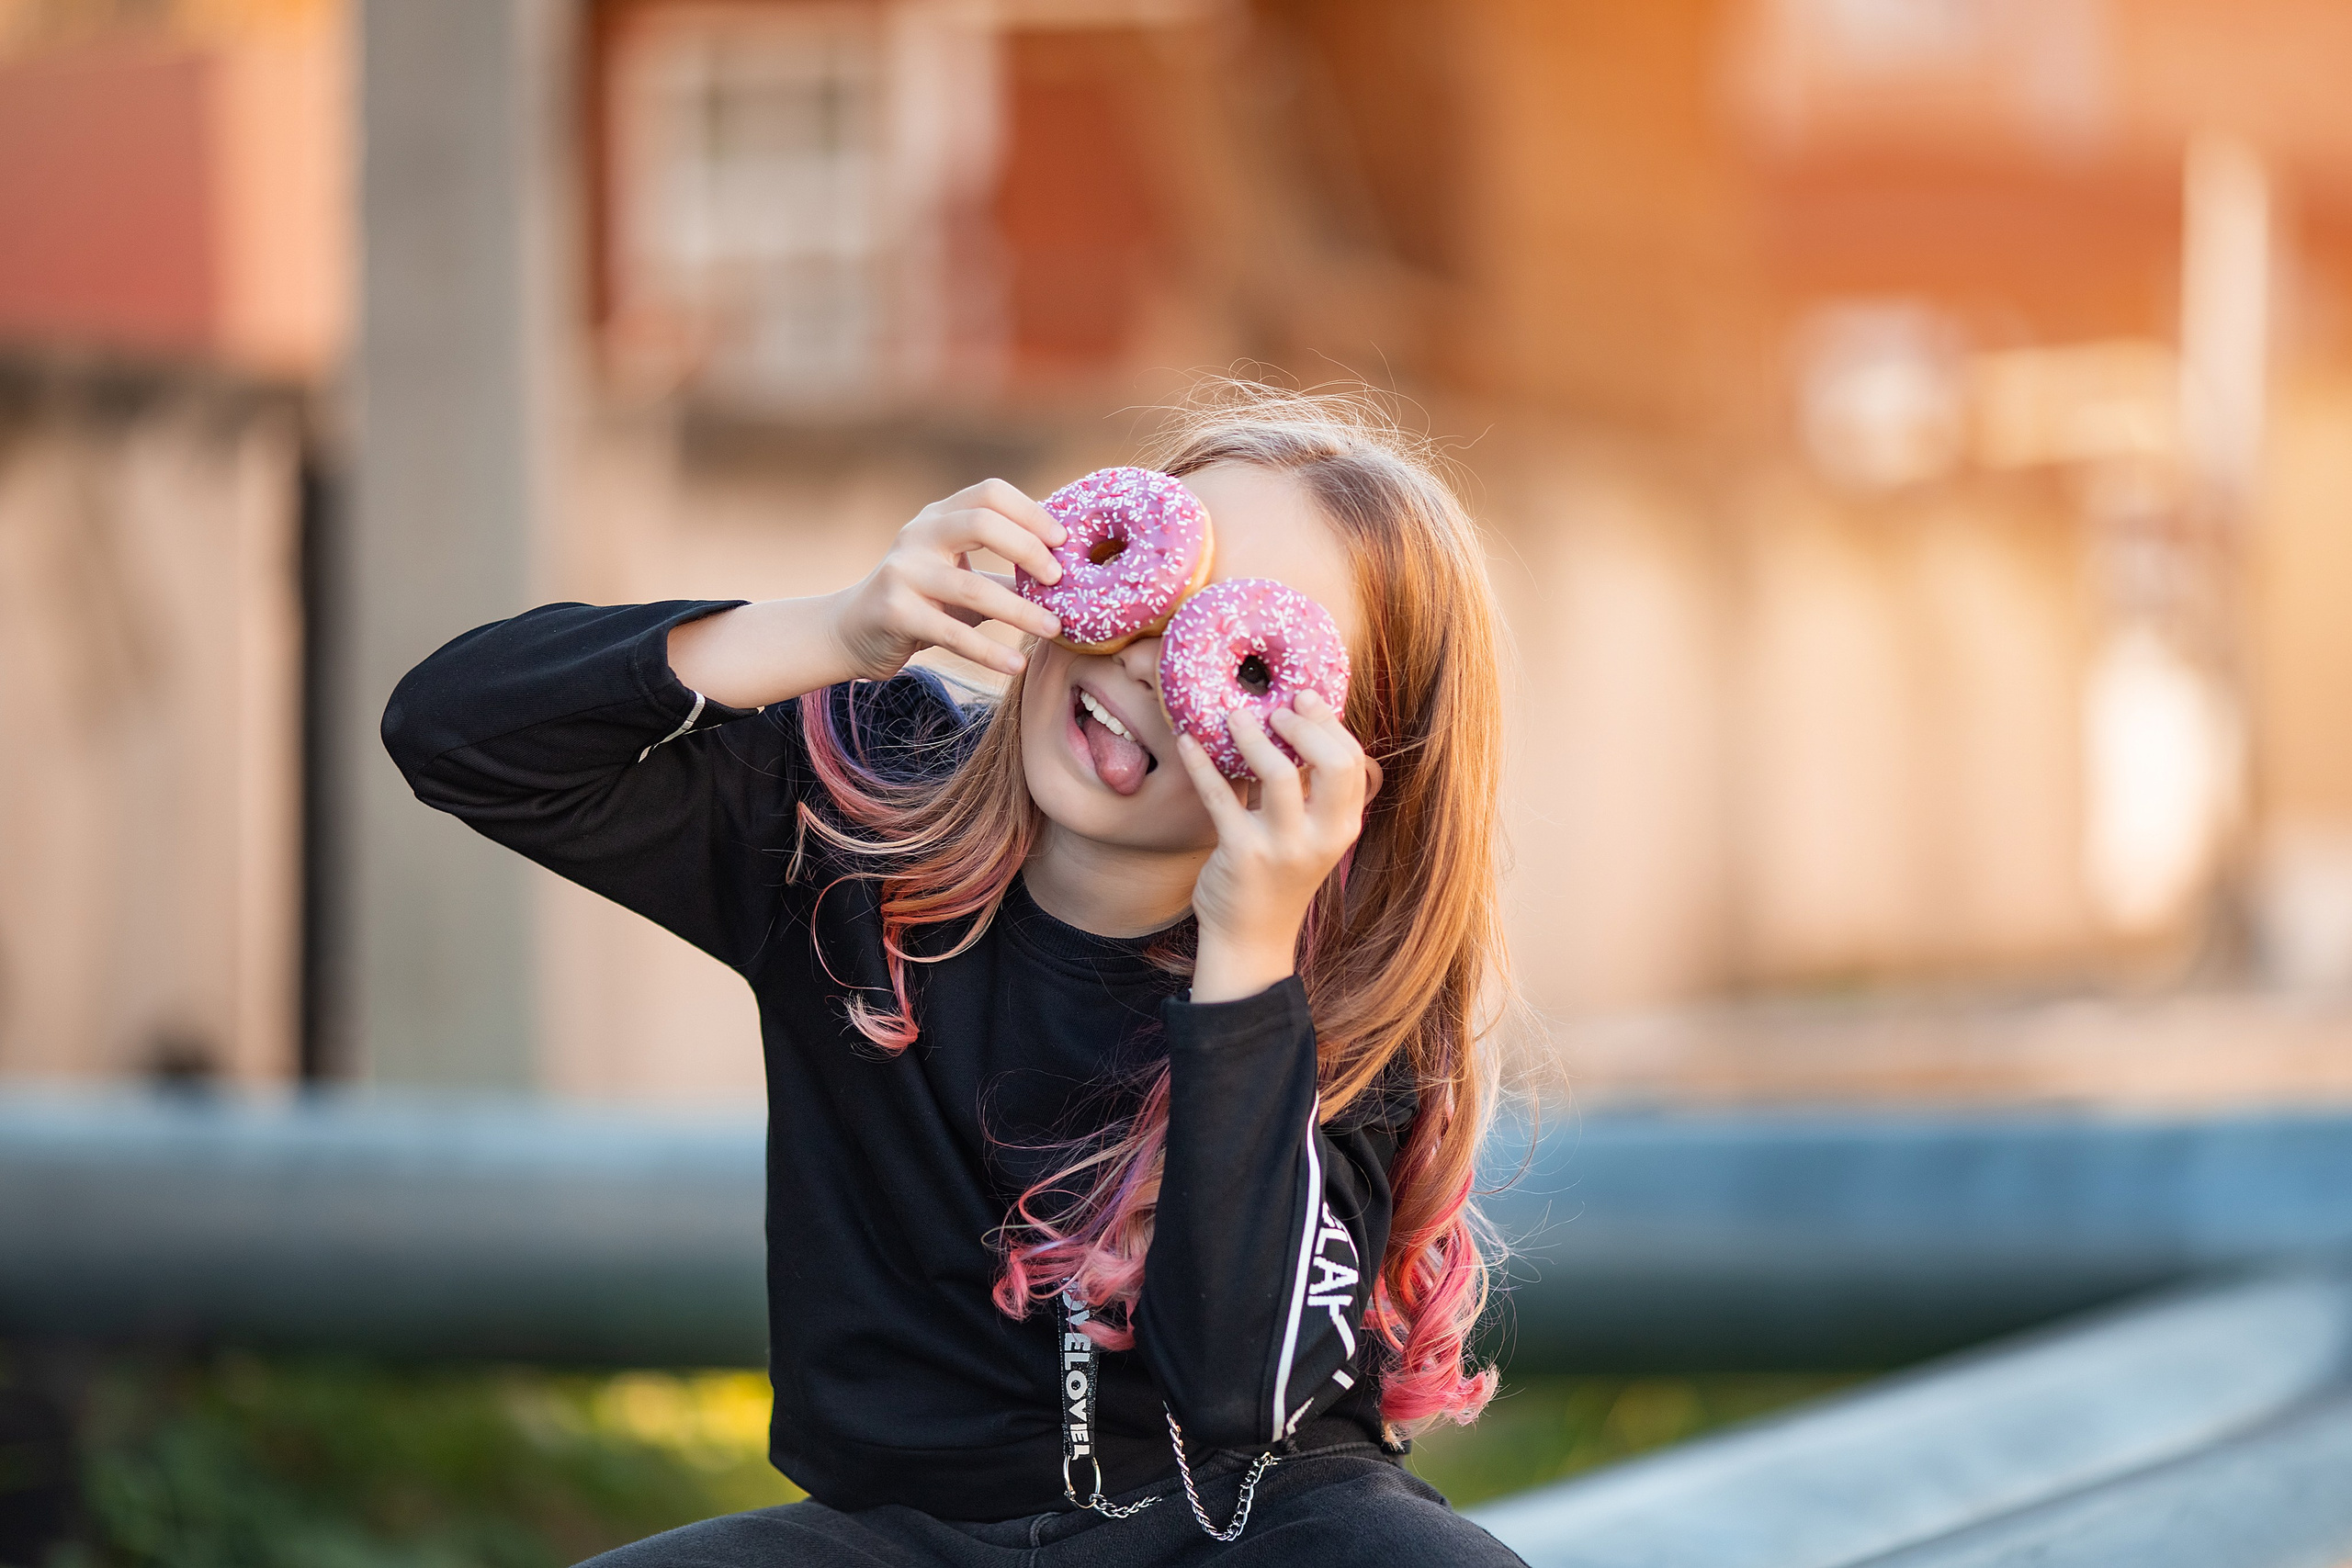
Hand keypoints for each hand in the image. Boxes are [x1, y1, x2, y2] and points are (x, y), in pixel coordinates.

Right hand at [829, 479, 1066, 680]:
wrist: (852, 631)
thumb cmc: (921, 601)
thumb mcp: (960, 575)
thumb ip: (1003, 569)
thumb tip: (1067, 576)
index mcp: (938, 517)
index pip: (989, 493)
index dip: (1031, 512)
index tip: (1063, 541)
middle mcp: (918, 535)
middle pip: (981, 523)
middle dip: (1028, 550)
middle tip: (1059, 581)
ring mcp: (903, 572)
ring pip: (972, 586)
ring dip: (1020, 611)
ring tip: (1054, 630)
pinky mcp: (895, 612)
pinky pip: (952, 633)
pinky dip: (989, 651)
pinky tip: (1016, 665)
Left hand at [1173, 690, 1382, 1003]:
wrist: (1250, 937)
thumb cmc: (1279, 874)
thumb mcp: (1310, 834)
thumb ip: (1310, 790)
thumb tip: (1294, 723)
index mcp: (1344, 826)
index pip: (1353, 761)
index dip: (1329, 723)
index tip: (1303, 699)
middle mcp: (1322, 837)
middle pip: (1332, 763)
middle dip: (1304, 725)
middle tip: (1273, 709)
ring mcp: (1283, 847)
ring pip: (1279, 774)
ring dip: (1253, 736)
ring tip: (1234, 716)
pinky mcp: (1240, 854)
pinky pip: (1220, 796)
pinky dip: (1201, 764)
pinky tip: (1187, 742)